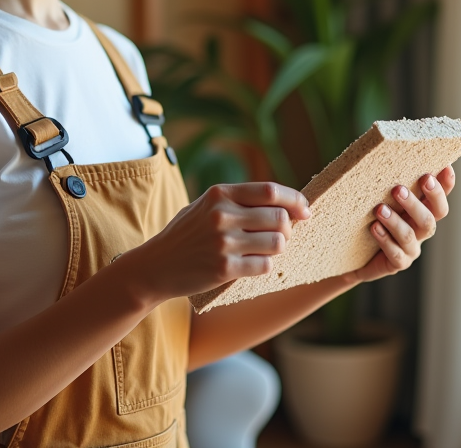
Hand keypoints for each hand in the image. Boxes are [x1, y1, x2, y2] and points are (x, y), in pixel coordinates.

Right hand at [122, 182, 311, 303]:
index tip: (305, 210)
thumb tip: (286, 205)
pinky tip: (251, 265)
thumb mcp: (206, 206)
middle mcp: (222, 215)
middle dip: (288, 228)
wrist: (155, 266)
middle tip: (282, 235)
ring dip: (277, 249)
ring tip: (263, 250)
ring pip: (277, 243)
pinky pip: (264, 266)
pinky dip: (264, 266)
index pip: (271, 191)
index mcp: (220, 194)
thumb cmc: (186, 234)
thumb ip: (239, 201)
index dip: (295, 200)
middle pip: (280, 218)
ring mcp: (224, 242)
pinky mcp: (225, 268)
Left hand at [340, 165, 454, 284]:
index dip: (446, 184)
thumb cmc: (366, 216)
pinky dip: (385, 240)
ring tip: (379, 209)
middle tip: (398, 188)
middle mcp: (421, 229)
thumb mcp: (376, 197)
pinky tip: (374, 228)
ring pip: (410, 235)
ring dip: (395, 221)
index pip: (439, 197)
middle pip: (431, 217)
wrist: (351, 251)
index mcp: (421, 209)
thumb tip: (380, 151)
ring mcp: (411, 248)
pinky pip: (395, 254)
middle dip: (417, 202)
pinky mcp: (398, 263)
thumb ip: (386, 182)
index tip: (445, 167)